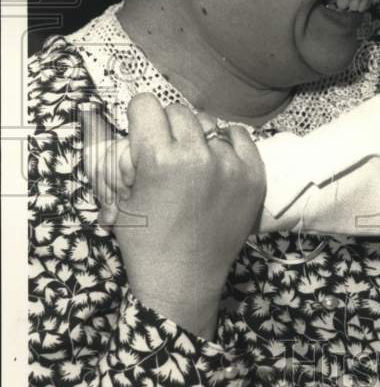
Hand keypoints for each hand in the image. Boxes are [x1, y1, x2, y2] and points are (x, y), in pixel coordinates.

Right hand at [81, 94, 265, 338]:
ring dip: (197, 138)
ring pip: (209, 123)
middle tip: (166, 154)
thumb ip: (126, 156)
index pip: (146, 104)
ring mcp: (230, 164)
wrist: (184, 281)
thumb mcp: (120, 196)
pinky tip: (217, 164)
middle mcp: (196, 155)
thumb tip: (137, 127)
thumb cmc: (145, 242)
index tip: (142, 133)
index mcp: (158, 159)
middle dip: (167, 129)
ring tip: (193, 164)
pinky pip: (239, 136)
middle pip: (178, 111)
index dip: (140, 118)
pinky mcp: (253, 174)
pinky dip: (227, 144)